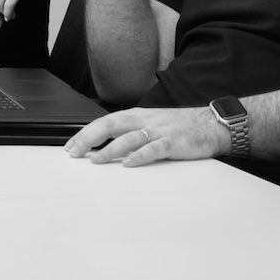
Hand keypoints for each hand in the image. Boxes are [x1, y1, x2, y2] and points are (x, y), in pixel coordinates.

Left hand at [64, 106, 228, 165]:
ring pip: (129, 138)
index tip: (70, 146)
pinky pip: (154, 149)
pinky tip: (129, 164)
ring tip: (96, 159)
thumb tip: (103, 144)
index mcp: (135, 116)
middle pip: (110, 126)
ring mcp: (158, 131)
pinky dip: (140, 156)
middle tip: (75, 152)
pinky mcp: (173, 143)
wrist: (210, 123)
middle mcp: (143, 121)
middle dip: (90, 139)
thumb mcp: (148, 123)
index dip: (85, 133)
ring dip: (110, 149)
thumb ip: (128, 132)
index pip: (103, 122)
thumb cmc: (177, 126)